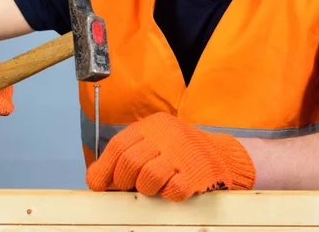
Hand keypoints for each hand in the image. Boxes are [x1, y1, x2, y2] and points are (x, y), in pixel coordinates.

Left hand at [85, 112, 255, 201]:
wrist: (222, 154)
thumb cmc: (180, 152)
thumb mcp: (154, 143)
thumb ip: (128, 155)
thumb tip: (96, 178)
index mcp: (153, 125)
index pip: (119, 145)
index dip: (105, 168)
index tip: (98, 185)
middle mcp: (167, 136)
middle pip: (130, 162)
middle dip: (124, 181)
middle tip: (129, 187)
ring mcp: (183, 154)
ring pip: (149, 178)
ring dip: (146, 188)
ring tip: (154, 187)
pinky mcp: (197, 173)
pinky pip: (173, 190)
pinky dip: (168, 194)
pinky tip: (172, 188)